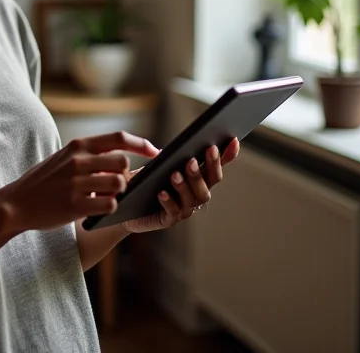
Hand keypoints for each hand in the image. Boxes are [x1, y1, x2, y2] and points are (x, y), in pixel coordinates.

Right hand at [0, 132, 159, 233]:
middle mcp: (78, 160)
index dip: (142, 145)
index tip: (156, 152)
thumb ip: (90, 155)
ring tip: (106, 197)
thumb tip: (123, 158)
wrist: (16, 203)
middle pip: (122, 163)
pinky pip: (109, 205)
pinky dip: (110, 208)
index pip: (118, 138)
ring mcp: (76, 183)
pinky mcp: (74, 205)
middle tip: (119, 185)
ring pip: (119, 184)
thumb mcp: (64, 158)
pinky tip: (98, 209)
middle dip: (125, 175)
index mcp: (77, 145)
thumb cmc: (44, 181)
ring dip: (119, 193)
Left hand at [121, 138, 239, 233]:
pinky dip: (169, 201)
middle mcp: (196, 195)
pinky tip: (161, 193)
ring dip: (185, 185)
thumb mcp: (159, 163)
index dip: (227, 155)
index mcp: (197, 179)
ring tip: (174, 174)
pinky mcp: (168, 220)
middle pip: (209, 183)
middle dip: (204, 169)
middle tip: (193, 159)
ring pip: (193, 198)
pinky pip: (172, 212)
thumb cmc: (146, 181)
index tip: (233, 140)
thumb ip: (172, 155)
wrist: (127, 203)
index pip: (216, 166)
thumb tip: (184, 143)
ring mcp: (184, 209)